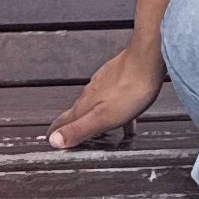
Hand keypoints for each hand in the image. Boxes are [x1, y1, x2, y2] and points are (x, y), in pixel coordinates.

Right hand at [47, 44, 164, 149]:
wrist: (149, 57)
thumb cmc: (130, 88)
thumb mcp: (103, 117)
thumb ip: (79, 129)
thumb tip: (54, 141)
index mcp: (86, 104)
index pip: (64, 120)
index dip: (56, 131)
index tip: (50, 139)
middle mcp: (92, 92)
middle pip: (78, 111)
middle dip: (72, 124)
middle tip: (68, 134)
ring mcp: (106, 84)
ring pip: (96, 104)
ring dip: (92, 116)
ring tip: (96, 128)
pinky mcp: (121, 78)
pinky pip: (116, 98)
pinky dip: (116, 108)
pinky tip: (127, 114)